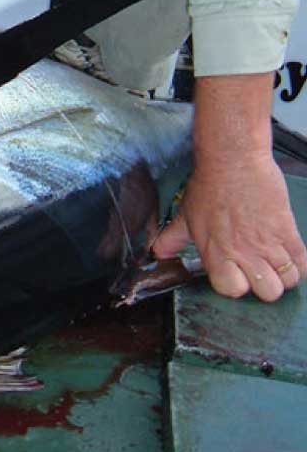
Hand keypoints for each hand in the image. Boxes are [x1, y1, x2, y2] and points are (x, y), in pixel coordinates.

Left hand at [152, 73, 306, 300]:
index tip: (236, 275)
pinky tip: (288, 254)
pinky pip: (302, 263)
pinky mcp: (286, 231)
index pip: (231, 290)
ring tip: (274, 262)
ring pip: (286, 281)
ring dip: (282, 275)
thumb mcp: (186, 214)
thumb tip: (158, 252)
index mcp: (215, 251)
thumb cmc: (209, 184)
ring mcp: (267, 243)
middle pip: (266, 293)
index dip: (235, 285)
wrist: (232, 158)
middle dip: (264, 285)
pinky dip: (298, 264)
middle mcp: (242, 252)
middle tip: (259, 269)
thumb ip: (172, 238)